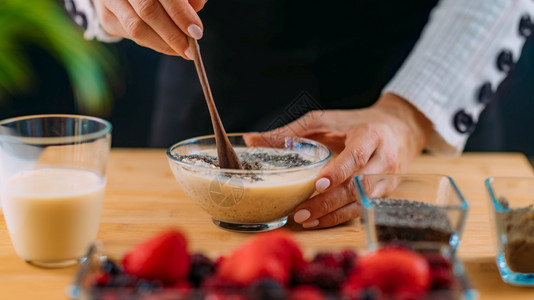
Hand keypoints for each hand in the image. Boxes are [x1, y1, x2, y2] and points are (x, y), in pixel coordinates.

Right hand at [93, 0, 205, 57]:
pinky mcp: (106, 17)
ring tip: (181, 50)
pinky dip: (153, 43)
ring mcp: (110, 0)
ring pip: (136, 28)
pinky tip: (167, 46)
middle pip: (147, 10)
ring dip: (163, 44)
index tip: (196, 31)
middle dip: (173, 34)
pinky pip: (132, 36)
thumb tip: (198, 6)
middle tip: (190, 49)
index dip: (181, 13)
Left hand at [244, 93, 432, 228]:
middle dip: (328, 202)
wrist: (397, 128)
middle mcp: (384, 159)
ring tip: (304, 219)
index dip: (338, 171)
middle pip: (358, 185)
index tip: (318, 184)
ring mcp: (387, 179)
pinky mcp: (385, 193)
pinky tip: (317, 221)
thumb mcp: (324, 120)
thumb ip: (291, 131)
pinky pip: (362, 210)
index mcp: (370, 135)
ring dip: (332, 214)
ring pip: (361, 202)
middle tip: (300, 211)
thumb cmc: (354, 123)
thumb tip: (252, 140)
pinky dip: (339, 217)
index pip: (356, 155)